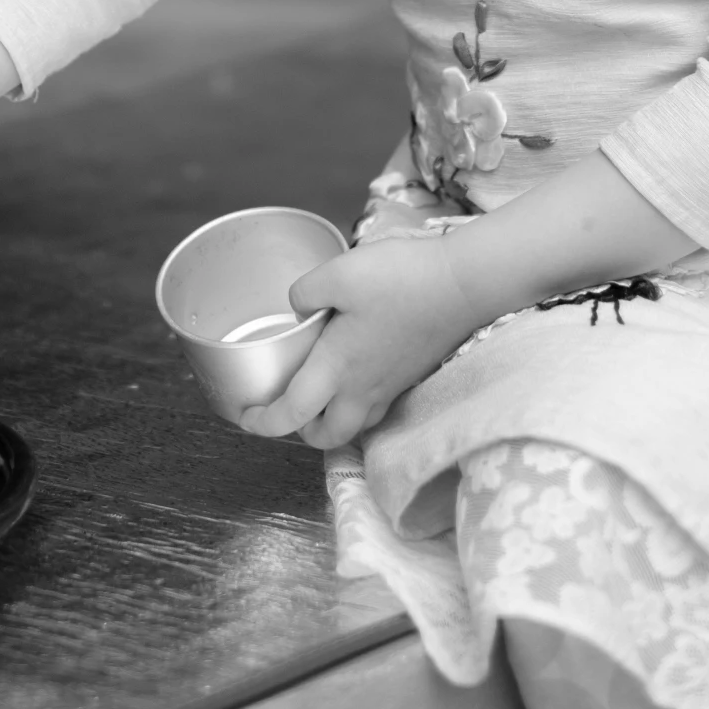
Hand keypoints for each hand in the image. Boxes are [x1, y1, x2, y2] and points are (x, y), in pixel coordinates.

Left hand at [239, 238, 479, 450]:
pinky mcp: (410, 375)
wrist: (463, 284)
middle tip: (286, 405)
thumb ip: (306, 292)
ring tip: (317, 393)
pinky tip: (355, 370)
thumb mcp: (340, 272)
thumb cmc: (400, 279)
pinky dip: (357, 403)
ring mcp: (390, 386)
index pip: (291, 415)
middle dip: (300, 431)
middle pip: (325, 436)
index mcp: (336, 368)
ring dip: (330, 420)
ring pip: (353, 425)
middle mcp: (362, 389)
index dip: (262, 423)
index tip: (246, 416)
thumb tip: (297, 308)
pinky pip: (375, 406)